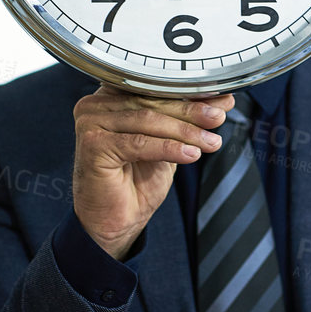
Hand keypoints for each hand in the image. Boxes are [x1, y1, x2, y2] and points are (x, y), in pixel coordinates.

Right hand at [73, 86, 231, 259]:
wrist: (115, 221)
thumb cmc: (135, 183)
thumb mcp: (167, 145)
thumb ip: (184, 122)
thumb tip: (218, 104)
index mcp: (111, 99)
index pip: (154, 89)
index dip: (190, 95)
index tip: (219, 101)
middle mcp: (96, 106)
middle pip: (151, 103)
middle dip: (190, 112)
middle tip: (217, 118)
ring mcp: (91, 123)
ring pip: (147, 121)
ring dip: (185, 131)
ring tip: (209, 141)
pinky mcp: (92, 145)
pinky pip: (138, 142)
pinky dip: (169, 148)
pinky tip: (190, 154)